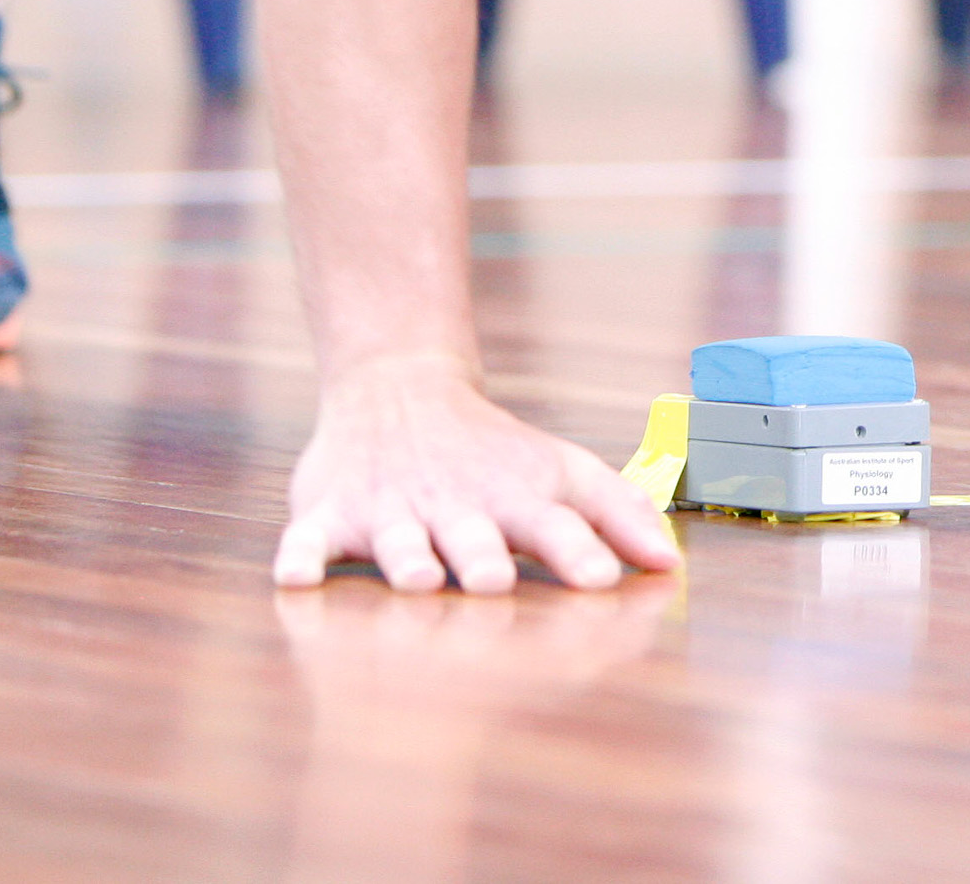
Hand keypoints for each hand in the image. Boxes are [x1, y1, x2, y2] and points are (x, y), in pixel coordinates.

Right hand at [273, 354, 684, 593]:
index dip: (579, 550)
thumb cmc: (493, 452)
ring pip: (399, 540)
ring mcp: (392, 509)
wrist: (398, 389)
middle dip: (483, 559)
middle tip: (494, 580)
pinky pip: (310, 538)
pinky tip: (296, 577)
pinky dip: (301, 556)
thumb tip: (672, 565)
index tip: (603, 579)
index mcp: (515, 499)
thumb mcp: (561, 468)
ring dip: (408, 559)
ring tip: (418, 578)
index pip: (555, 524)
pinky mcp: (332, 514)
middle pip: (473, 537)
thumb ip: (618, 513)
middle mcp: (455, 507)